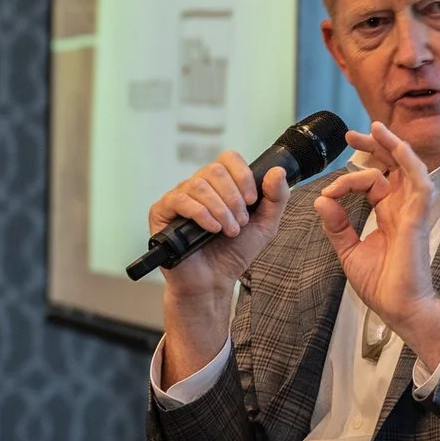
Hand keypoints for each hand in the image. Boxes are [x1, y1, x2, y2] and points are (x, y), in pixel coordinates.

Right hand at [151, 150, 291, 295]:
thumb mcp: (265, 225)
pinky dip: (201, 214)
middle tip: (240, 223)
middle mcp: (198, 186)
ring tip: (229, 231)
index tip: (252, 200)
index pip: (228, 159)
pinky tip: (212, 229)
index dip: (243, 175)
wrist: (214, 281)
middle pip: (214, 170)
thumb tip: (278, 170)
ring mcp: (178, 197)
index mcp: (220, 184)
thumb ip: (276, 198)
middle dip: (233, 198)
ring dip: (220, 209)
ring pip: (199, 185)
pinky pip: (180, 200)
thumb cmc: (235, 252)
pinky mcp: (161, 212)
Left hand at [317, 123, 439, 361]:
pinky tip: (398, 149)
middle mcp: (402, 209)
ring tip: (377, 129)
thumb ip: (337, 226)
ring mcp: (412, 212)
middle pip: (393, 167)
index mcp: (389, 215)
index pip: (374, 181)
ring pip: (408, 168)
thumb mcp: (349, 251)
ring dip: (393, 146)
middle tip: (353, 135)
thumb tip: (321, 201)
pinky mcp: (418, 219)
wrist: (399, 309)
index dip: (350, 177)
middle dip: (375, 147)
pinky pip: (420, 184)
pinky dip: (410, 163)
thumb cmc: (382, 285)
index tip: (329, 191)